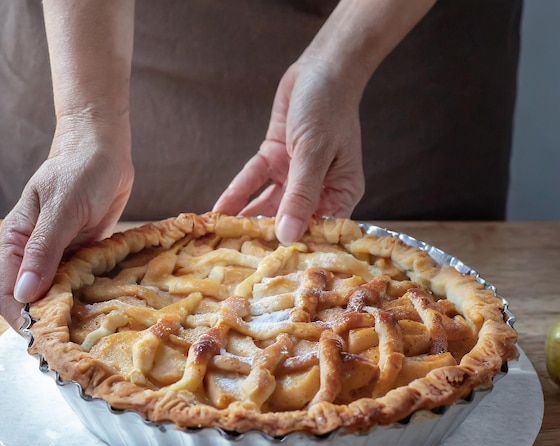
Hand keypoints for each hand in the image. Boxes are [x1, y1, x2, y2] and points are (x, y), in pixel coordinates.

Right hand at [0, 117, 133, 330]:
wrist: (104, 150)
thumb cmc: (79, 171)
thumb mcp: (61, 211)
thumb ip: (43, 252)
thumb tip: (25, 294)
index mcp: (16, 242)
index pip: (8, 293)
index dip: (22, 317)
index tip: (47, 334)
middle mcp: (35, 253)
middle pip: (34, 299)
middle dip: (49, 319)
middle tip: (75, 337)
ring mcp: (61, 254)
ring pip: (59, 293)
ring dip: (72, 309)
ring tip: (92, 328)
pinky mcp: (84, 253)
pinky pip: (83, 281)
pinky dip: (90, 294)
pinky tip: (105, 306)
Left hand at [213, 59, 364, 244]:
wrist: (321, 66)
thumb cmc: (329, 107)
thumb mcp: (314, 153)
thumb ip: (300, 195)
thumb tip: (287, 235)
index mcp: (340, 192)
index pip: (317, 229)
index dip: (295, 246)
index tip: (272, 265)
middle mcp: (317, 188)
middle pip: (289, 219)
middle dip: (264, 236)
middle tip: (239, 257)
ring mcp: (294, 174)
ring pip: (267, 203)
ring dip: (246, 218)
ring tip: (224, 239)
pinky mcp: (274, 159)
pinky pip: (253, 181)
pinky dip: (237, 193)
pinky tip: (219, 209)